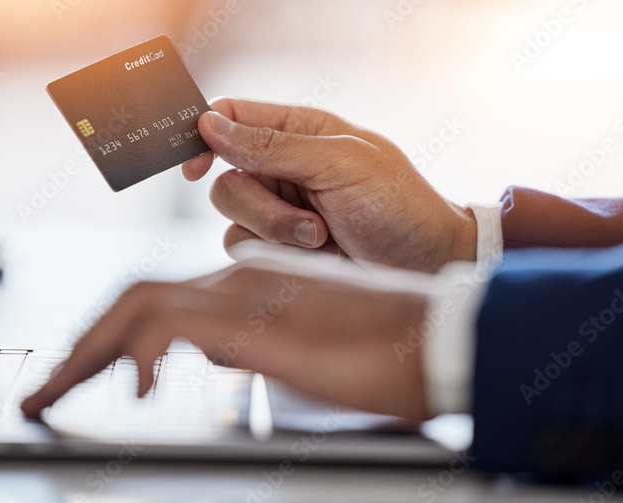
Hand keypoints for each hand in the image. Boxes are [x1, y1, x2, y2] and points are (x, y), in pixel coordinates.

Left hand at [20, 251, 434, 420]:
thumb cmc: (385, 348)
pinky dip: (141, 357)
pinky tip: (140, 393)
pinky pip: (171, 327)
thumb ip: (259, 343)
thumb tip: (228, 355)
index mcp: (248, 284)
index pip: (158, 297)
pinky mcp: (256, 322)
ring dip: (89, 351)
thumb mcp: (304, 347)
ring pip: (138, 306)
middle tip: (49, 386)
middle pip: (134, 296)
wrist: (433, 336)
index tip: (86, 368)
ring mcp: (243, 296)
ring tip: (57, 394)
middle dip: (82, 343)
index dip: (111, 332)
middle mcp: (237, 280)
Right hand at [182, 98, 475, 273]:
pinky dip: (278, 256)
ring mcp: (283, 209)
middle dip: (262, 207)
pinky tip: (319, 257)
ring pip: (234, 220)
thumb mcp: (340, 164)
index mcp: (300, 131)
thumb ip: (272, 147)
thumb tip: (209, 126)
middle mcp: (285, 168)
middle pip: (226, 179)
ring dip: (277, 235)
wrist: (427, 264)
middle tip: (312, 222)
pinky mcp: (284, 248)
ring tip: (325, 240)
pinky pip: (247, 250)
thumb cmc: (398, 205)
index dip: (204, 137)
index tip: (195, 167)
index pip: (232, 118)